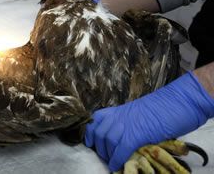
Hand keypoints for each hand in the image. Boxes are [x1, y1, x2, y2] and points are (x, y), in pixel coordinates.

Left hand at [85, 72, 213, 171]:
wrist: (177, 102)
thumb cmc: (161, 107)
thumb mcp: (137, 112)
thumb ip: (126, 121)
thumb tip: (119, 136)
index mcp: (118, 109)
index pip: (95, 120)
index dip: (90, 132)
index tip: (91, 142)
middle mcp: (118, 116)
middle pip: (99, 133)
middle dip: (100, 147)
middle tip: (106, 155)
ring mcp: (126, 125)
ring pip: (107, 142)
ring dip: (108, 155)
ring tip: (113, 161)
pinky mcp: (135, 135)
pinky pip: (120, 150)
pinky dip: (117, 160)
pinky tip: (117, 166)